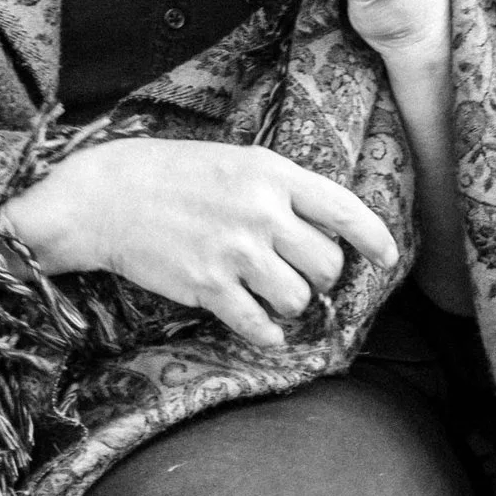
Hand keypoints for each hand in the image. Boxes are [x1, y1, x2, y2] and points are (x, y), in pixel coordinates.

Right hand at [0, 135, 398, 350]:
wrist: (105, 196)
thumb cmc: (173, 174)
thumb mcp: (236, 161)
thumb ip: (281, 188)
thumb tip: (326, 224)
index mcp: (273, 174)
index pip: (345, 209)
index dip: (376, 238)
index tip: (389, 258)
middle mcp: (262, 213)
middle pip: (328, 264)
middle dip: (320, 277)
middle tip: (298, 274)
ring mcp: (236, 252)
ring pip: (299, 299)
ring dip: (291, 305)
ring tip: (268, 295)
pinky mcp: (208, 287)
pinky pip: (260, 326)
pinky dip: (267, 334)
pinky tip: (259, 326)